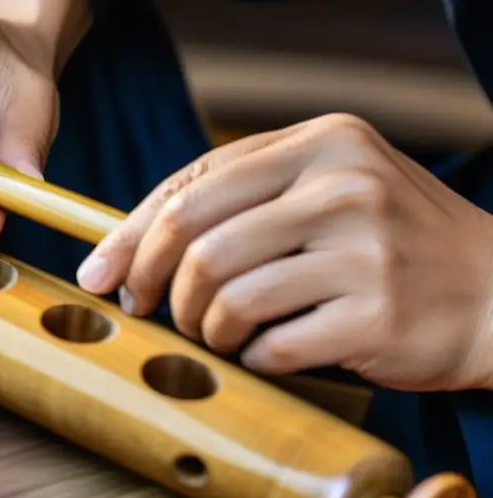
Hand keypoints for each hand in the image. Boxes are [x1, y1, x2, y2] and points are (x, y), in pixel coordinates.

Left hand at [76, 113, 492, 391]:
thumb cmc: (394, 239)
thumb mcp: (330, 187)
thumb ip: (246, 195)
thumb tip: (135, 239)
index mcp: (322, 141)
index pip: (195, 182)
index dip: (135, 232)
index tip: (103, 269)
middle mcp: (344, 184)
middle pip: (198, 236)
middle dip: (154, 281)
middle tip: (146, 307)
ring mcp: (364, 248)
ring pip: (227, 294)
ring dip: (204, 327)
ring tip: (216, 333)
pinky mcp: (377, 313)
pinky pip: (272, 344)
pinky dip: (252, 356)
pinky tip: (265, 352)